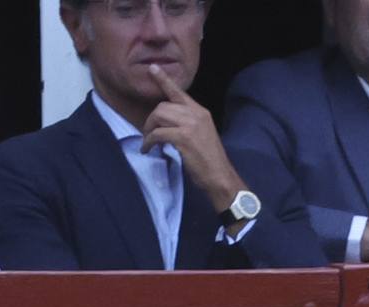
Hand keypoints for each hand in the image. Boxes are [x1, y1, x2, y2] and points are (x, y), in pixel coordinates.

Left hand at [139, 76, 247, 211]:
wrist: (219, 176)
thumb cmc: (210, 161)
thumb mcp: (202, 135)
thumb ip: (188, 124)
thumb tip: (168, 123)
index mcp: (201, 112)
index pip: (179, 92)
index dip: (164, 80)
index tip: (153, 68)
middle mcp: (196, 114)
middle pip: (163, 106)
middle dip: (151, 119)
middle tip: (148, 134)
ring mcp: (190, 125)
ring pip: (159, 116)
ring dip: (149, 130)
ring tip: (148, 142)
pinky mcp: (182, 138)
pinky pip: (157, 133)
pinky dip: (149, 141)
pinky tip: (149, 149)